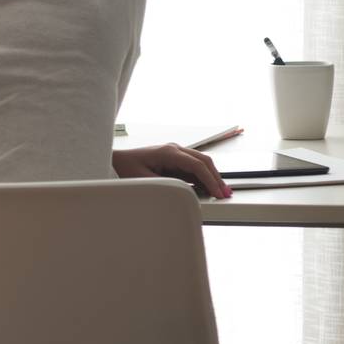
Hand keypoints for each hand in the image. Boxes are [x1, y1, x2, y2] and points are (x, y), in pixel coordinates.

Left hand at [113, 143, 231, 198]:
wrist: (117, 160)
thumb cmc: (128, 167)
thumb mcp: (145, 180)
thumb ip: (166, 185)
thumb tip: (188, 192)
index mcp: (169, 152)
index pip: (197, 165)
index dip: (210, 179)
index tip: (218, 193)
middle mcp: (175, 149)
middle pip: (204, 161)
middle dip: (216, 177)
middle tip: (225, 194)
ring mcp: (176, 153)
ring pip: (201, 163)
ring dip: (212, 177)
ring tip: (221, 192)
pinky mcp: (176, 160)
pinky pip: (194, 167)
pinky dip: (203, 177)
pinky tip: (208, 189)